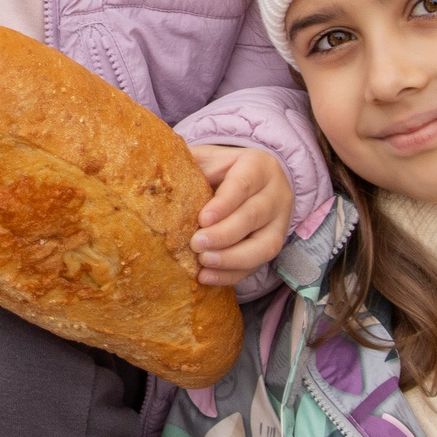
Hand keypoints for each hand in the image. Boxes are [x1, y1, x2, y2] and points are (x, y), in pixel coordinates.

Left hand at [188, 146, 292, 287]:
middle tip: (195, 244)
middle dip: (224, 235)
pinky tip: (208, 276)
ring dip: (232, 258)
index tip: (202, 219)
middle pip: (254, 216)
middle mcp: (275, 193)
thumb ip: (189, 162)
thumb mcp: (209, 159)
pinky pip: (258, 265)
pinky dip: (232, 274)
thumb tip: (156, 169)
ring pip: (264, 245)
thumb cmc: (223, 170)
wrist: (253, 182)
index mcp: (258, 166)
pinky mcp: (275, 245)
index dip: (224, 204)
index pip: (243, 184)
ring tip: (203, 263)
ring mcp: (280, 222)